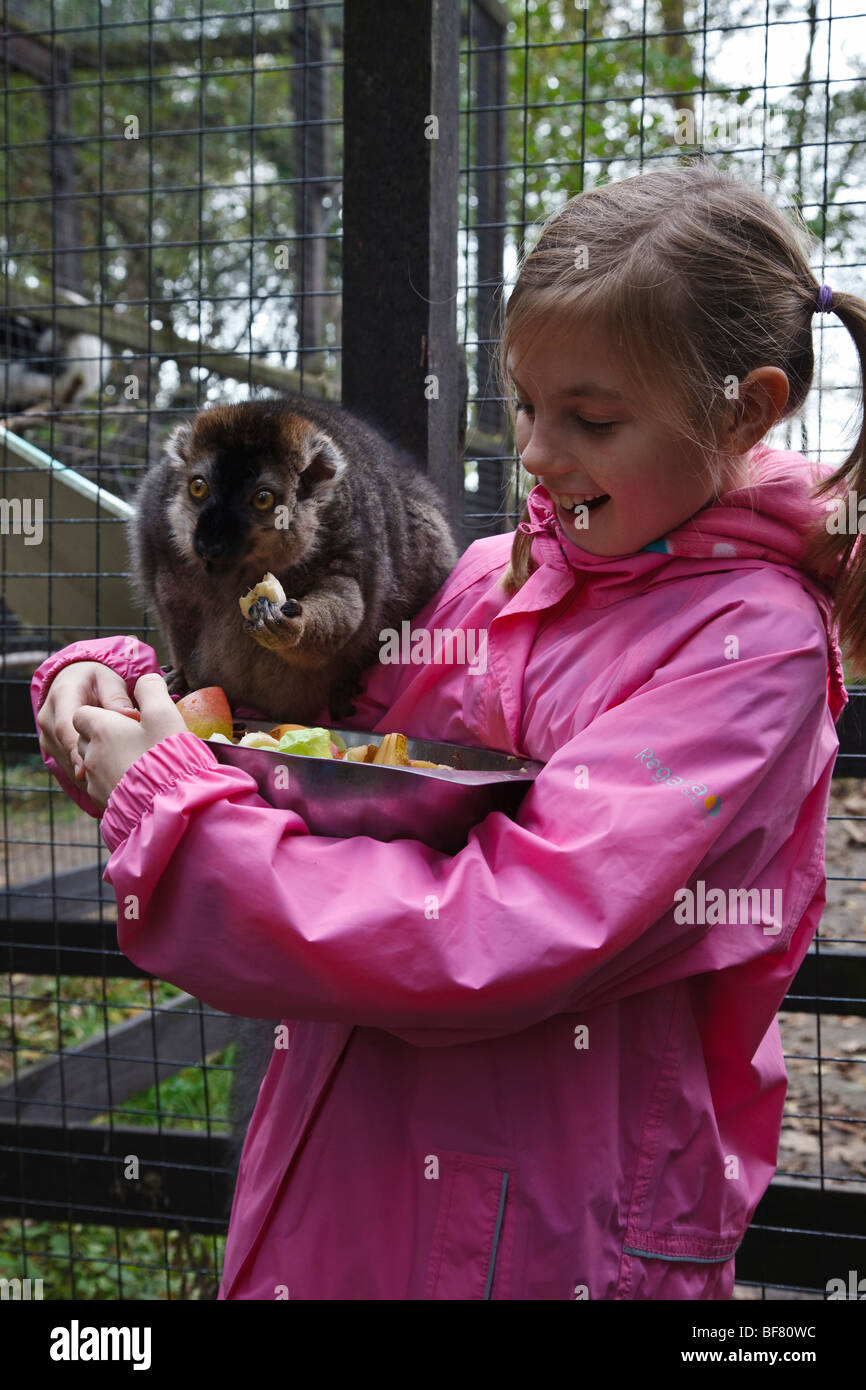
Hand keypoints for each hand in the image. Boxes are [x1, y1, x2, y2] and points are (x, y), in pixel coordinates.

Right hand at [37, 660, 142, 785]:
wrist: (75, 681)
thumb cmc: (97, 682)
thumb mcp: (109, 681)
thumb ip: (117, 698)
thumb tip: (131, 717)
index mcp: (62, 696)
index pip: (64, 726)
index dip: (75, 750)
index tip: (86, 770)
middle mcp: (48, 716)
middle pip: (63, 747)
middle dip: (85, 766)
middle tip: (109, 784)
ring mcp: (47, 734)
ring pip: (63, 760)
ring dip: (85, 775)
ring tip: (110, 787)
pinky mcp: (52, 747)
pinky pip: (66, 766)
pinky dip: (83, 777)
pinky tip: (104, 786)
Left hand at [72, 673, 188, 812]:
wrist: (168, 805)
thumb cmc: (166, 755)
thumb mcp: (165, 714)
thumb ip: (151, 690)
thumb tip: (146, 681)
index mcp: (101, 728)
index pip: (82, 714)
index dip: (100, 714)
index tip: (123, 721)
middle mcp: (90, 754)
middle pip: (86, 739)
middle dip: (103, 737)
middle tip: (133, 741)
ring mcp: (94, 780)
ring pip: (93, 763)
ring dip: (108, 760)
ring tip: (136, 763)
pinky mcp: (102, 801)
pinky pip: (101, 785)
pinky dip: (113, 781)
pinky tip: (137, 783)